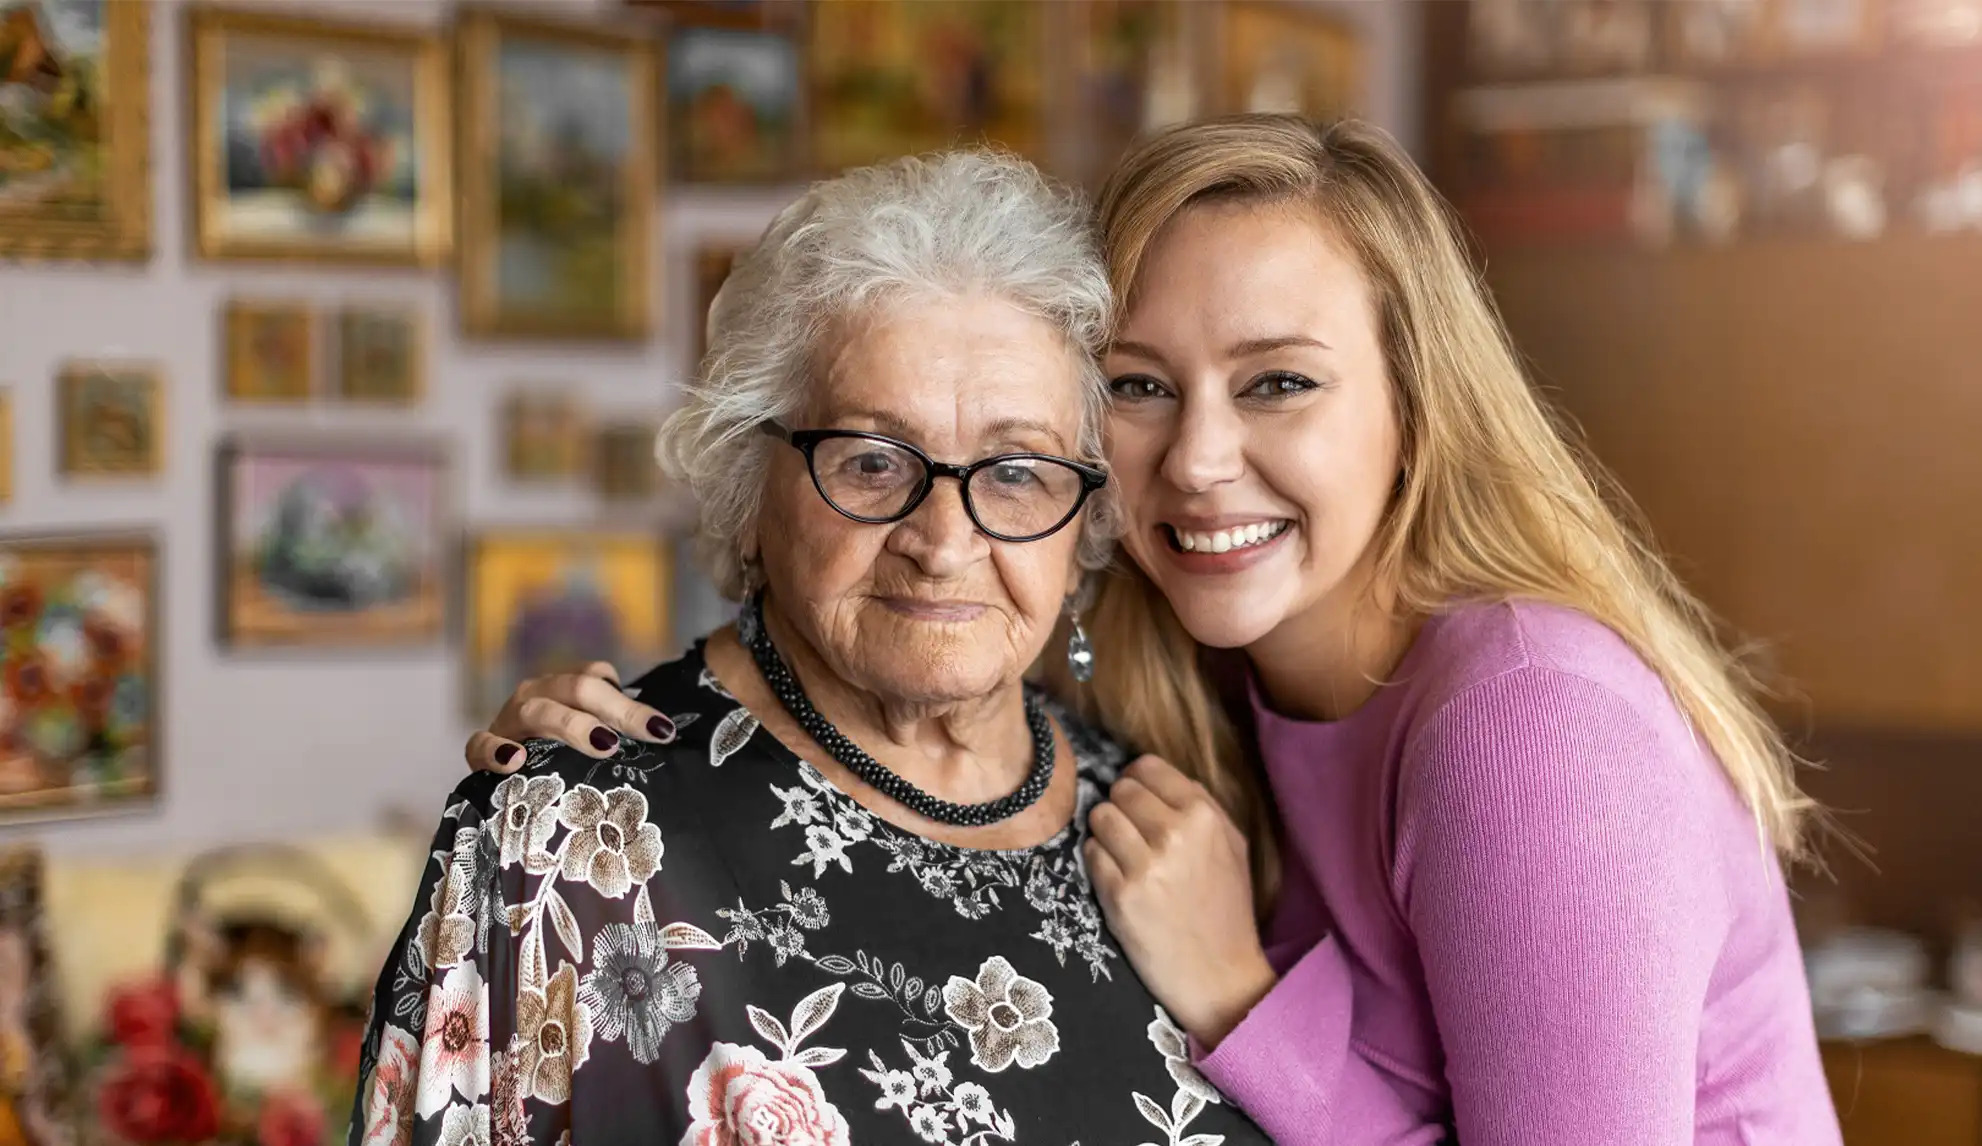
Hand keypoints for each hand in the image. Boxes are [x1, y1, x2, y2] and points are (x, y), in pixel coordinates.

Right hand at [465, 661, 676, 773]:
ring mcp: (508, 719)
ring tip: (604, 744)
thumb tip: (669, 742)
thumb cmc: (561, 759)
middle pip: (578, 689)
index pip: (597, 676)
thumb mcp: (593, 741)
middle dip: (618, 710)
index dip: (631, 701)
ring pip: (539, 710)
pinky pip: (480, 744)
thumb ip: (622, 734)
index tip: (664, 732)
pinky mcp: (481, 749)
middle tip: (649, 735)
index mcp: (565, 688)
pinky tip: (515, 761)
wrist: (508, 777)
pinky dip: (495, 749)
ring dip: (572, 724)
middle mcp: (538, 695)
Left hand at [1083, 755, 1277, 1050]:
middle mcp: (1174, 834)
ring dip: (1106, 833)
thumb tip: (1154, 775)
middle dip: (1121, 807)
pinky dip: (1098, 861)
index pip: (1147, 767)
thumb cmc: (1225, 909)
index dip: (1136, 780)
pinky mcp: (1119, 894)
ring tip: (1123, 855)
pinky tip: (1118, 878)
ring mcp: (1145, 864)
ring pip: (1100, 817)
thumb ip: (1200, 805)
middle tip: (1131, 833)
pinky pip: (1090, 853)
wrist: (1218, 974)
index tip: (1137, 799)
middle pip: (1120, 790)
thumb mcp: (1232, 846)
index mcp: (1204, 815)